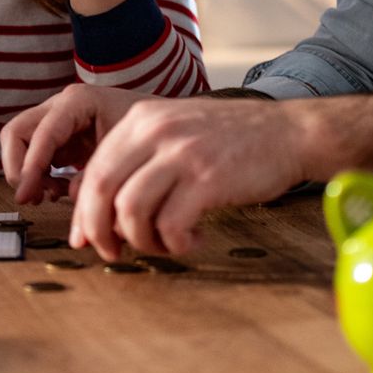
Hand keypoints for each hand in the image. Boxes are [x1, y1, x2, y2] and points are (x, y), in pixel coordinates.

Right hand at [1, 84, 157, 205]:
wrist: (157, 126)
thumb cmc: (145, 132)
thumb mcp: (124, 152)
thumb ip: (98, 174)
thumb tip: (72, 197)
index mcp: (78, 101)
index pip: (43, 132)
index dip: (30, 166)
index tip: (25, 195)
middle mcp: (60, 106)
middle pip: (16, 132)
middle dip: (18, 168)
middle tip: (32, 197)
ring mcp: (54, 121)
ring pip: (18, 144)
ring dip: (26, 174)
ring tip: (48, 195)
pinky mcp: (56, 138)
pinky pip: (32, 156)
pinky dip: (37, 177)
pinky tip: (56, 190)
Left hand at [65, 97, 307, 260]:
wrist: (288, 132)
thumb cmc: (231, 142)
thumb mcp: (176, 135)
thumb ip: (137, 165)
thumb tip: (98, 217)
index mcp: (141, 120)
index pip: (92, 172)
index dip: (83, 213)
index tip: (86, 239)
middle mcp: (156, 131)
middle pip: (100, 190)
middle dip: (99, 231)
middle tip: (113, 253)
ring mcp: (183, 153)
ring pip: (130, 210)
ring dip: (141, 240)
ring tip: (163, 245)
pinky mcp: (209, 178)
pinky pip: (172, 224)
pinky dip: (176, 243)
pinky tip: (194, 240)